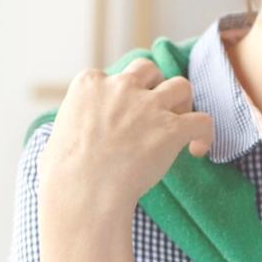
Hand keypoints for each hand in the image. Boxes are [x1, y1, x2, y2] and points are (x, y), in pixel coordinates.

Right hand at [37, 57, 213, 220]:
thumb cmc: (62, 174)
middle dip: (155, 86)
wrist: (83, 192)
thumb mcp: (56, 137)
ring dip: (183, 103)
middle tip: (156, 111)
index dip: (123, 94)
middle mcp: (121, 87)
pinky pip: (202, 120)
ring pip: (181, 86)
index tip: (125, 115)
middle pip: (149, 69)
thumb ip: (70, 130)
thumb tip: (64, 146)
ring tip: (180, 125)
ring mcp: (148, 105)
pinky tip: (197, 150)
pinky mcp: (172, 128)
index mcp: (89, 84)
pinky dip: (205, 134)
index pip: (113, 75)